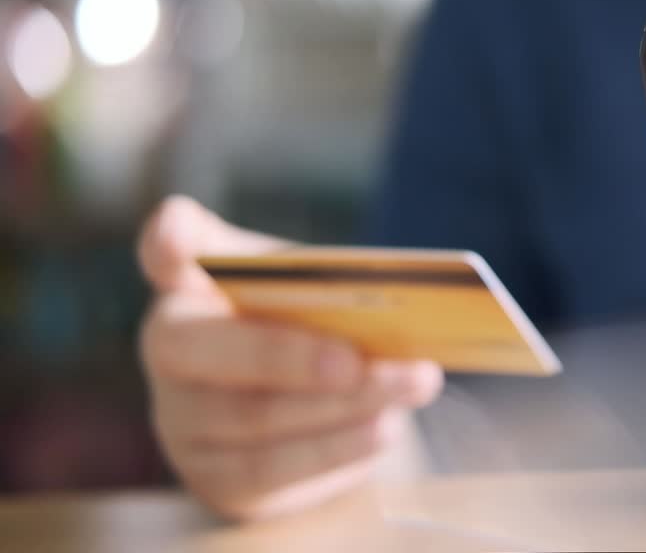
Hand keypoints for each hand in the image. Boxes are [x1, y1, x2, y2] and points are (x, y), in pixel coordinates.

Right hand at [138, 197, 442, 520]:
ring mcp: (180, 420)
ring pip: (249, 418)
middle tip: (355, 361)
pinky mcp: (215, 479)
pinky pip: (269, 471)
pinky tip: (383, 427)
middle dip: (285, 356)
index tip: (176, 242)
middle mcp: (168, 351)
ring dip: (337, 406)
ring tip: (406, 386)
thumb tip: (391, 285)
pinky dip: (334, 449)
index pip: (163, 253)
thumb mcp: (310, 286)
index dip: (168, 244)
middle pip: (201, 349)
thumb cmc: (311, 325)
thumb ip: (328, 275)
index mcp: (193, 284)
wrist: (316, 405)